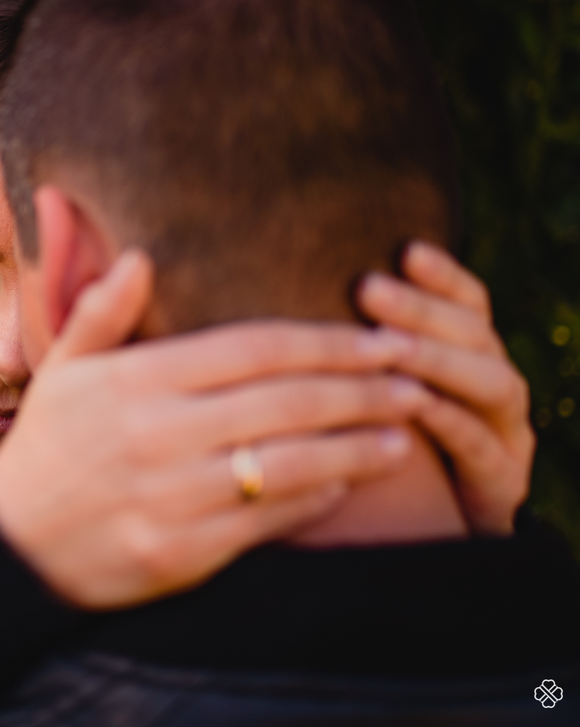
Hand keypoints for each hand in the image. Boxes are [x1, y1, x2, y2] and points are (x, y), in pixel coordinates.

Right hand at [0, 250, 429, 609]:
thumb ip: (98, 311)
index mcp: (133, 381)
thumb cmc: (46, 449)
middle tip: (415, 379)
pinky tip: (347, 483)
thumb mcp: (59, 371)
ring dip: (356, 447)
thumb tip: (141, 254)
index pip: (252, 349)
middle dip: (362, 389)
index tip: (379, 337)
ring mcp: (170, 497)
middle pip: (285, 402)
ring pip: (288, 464)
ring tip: (402, 433)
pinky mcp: (181, 552)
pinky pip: (267, 521)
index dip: (326, 341)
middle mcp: (156, 434)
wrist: (12, 548)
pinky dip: (315, 500)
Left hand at [357, 240, 533, 535]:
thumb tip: (280, 306)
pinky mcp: (501, 483)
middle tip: (368, 288)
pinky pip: (482, 445)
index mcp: (468, 359)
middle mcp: (492, 388)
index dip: (442, 276)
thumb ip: (345, 354)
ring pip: (491, 381)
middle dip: (423, 308)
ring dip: (438, 359)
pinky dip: (450, 421)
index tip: (405, 248)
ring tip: (389, 345)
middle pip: (475, 332)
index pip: (468, 304)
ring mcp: (504, 434)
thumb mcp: (367, 395)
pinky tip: (416, 406)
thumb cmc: (381, 451)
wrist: (424, 538)